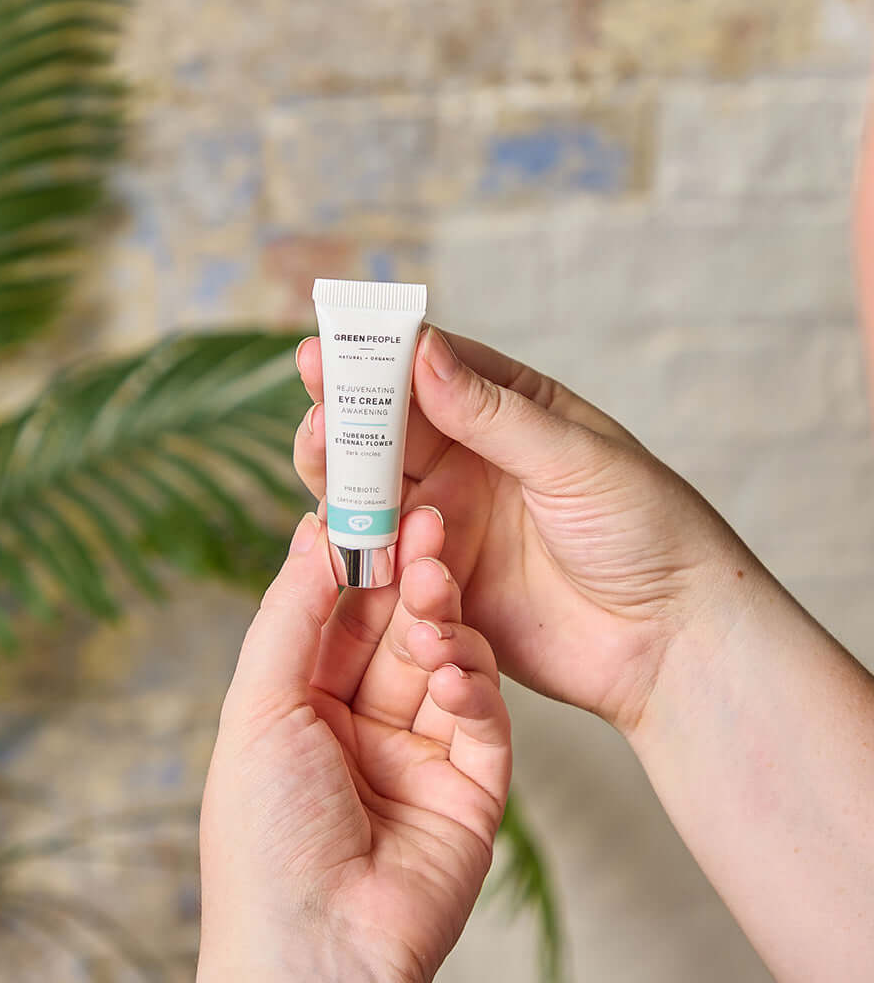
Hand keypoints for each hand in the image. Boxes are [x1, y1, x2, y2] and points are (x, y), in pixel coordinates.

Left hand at [198, 508, 511, 982]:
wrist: (317, 956)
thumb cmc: (264, 838)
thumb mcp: (260, 709)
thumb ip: (291, 616)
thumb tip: (312, 532)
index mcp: (308, 704)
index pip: (344, 614)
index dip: (363, 560)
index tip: (379, 504)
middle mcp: (366, 722)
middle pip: (398, 629)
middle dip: (412, 576)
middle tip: (427, 522)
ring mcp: (422, 753)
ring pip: (445, 662)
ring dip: (442, 622)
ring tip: (434, 588)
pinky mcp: (473, 785)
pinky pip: (484, 719)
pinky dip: (473, 686)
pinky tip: (452, 671)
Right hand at [294, 328, 753, 732]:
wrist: (673, 641)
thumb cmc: (649, 530)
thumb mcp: (574, 458)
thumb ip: (493, 412)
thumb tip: (422, 350)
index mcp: (509, 416)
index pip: (429, 374)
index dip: (378, 360)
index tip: (328, 348)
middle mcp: (472, 467)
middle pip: (389, 436)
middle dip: (347, 421)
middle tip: (316, 412)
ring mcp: (454, 529)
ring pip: (377, 500)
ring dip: (346, 486)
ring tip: (323, 473)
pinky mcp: (446, 590)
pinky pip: (392, 570)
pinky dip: (370, 559)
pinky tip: (355, 550)